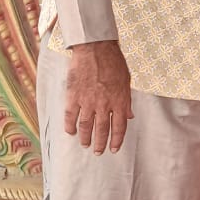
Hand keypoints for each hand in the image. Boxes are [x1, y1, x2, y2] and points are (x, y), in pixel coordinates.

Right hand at [64, 40, 133, 154]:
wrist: (95, 48)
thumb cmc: (113, 61)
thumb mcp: (126, 81)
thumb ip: (127, 100)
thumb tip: (130, 116)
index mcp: (119, 101)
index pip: (119, 127)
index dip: (116, 140)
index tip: (113, 149)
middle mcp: (104, 105)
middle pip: (102, 130)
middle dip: (101, 143)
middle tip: (98, 151)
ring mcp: (88, 101)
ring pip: (86, 126)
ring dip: (85, 138)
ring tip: (85, 144)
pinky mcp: (73, 96)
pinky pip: (70, 116)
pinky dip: (70, 126)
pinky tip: (71, 132)